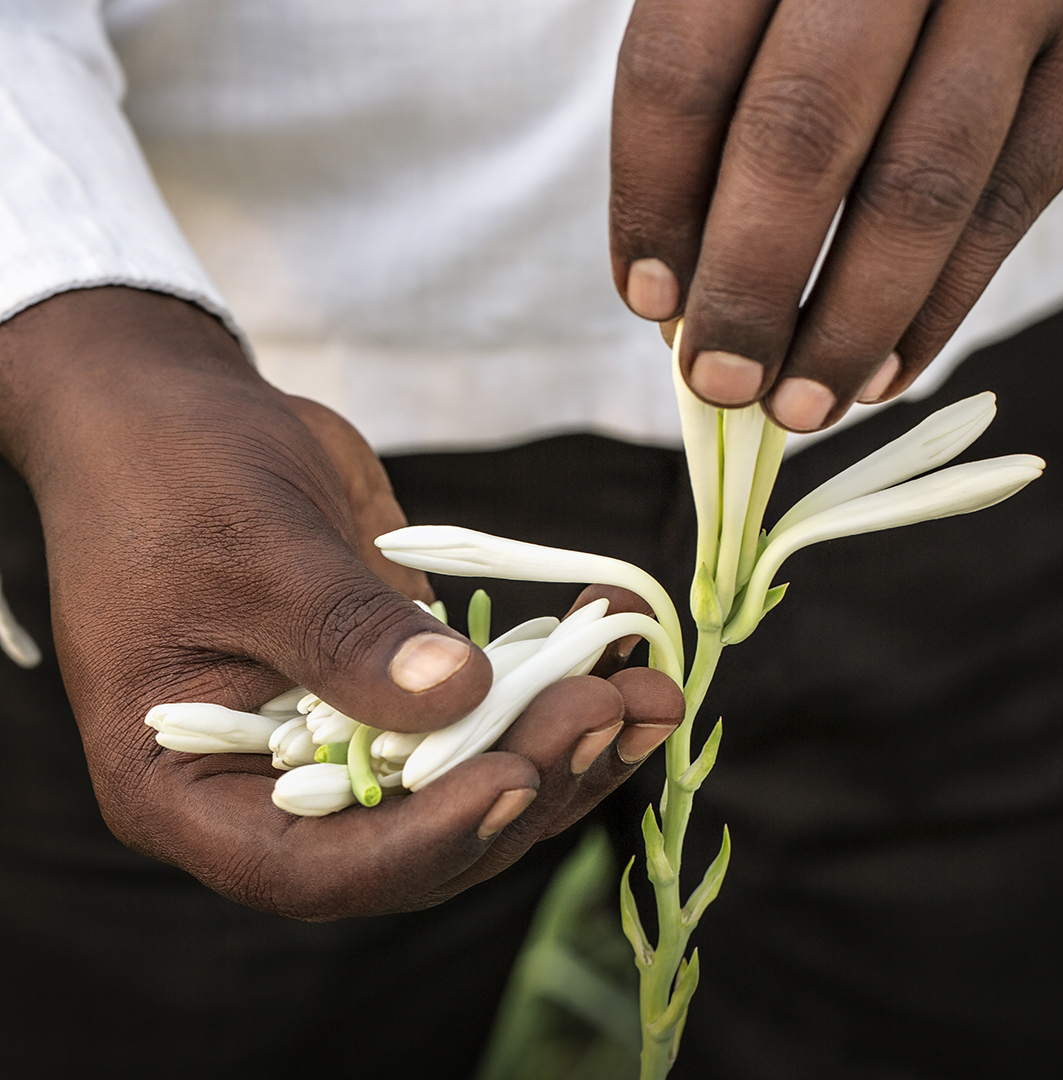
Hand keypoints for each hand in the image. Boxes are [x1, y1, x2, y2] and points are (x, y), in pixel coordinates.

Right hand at [0, 287, 681, 918]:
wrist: (175, 414)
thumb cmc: (172, 476)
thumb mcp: (254, 552)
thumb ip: (347, 634)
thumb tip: (459, 696)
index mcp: (186, 786)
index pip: (310, 865)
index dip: (421, 843)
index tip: (516, 778)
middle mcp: (269, 783)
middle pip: (413, 834)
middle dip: (526, 780)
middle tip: (612, 708)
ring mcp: (341, 734)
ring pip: (463, 778)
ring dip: (562, 741)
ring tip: (646, 685)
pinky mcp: (393, 681)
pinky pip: (477, 705)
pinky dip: (545, 681)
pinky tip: (612, 641)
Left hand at [610, 0, 1062, 430]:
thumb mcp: (756, 3)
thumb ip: (712, 118)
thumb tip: (681, 300)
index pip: (681, 70)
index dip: (652, 202)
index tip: (648, 302)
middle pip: (799, 134)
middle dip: (750, 287)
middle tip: (721, 382)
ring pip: (921, 185)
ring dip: (848, 325)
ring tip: (799, 408)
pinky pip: (1008, 202)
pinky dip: (937, 309)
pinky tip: (881, 375)